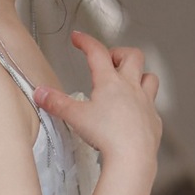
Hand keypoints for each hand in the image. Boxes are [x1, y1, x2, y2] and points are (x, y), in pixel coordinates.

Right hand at [32, 32, 160, 170]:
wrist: (133, 156)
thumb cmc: (108, 136)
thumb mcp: (75, 117)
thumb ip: (57, 103)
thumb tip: (41, 93)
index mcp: (110, 82)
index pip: (97, 52)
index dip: (86, 41)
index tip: (78, 38)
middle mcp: (131, 87)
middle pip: (132, 56)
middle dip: (119, 53)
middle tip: (108, 60)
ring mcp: (145, 102)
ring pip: (149, 77)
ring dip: (139, 75)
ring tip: (128, 81)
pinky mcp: (153, 120)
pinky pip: (152, 105)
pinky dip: (144, 104)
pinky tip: (135, 112)